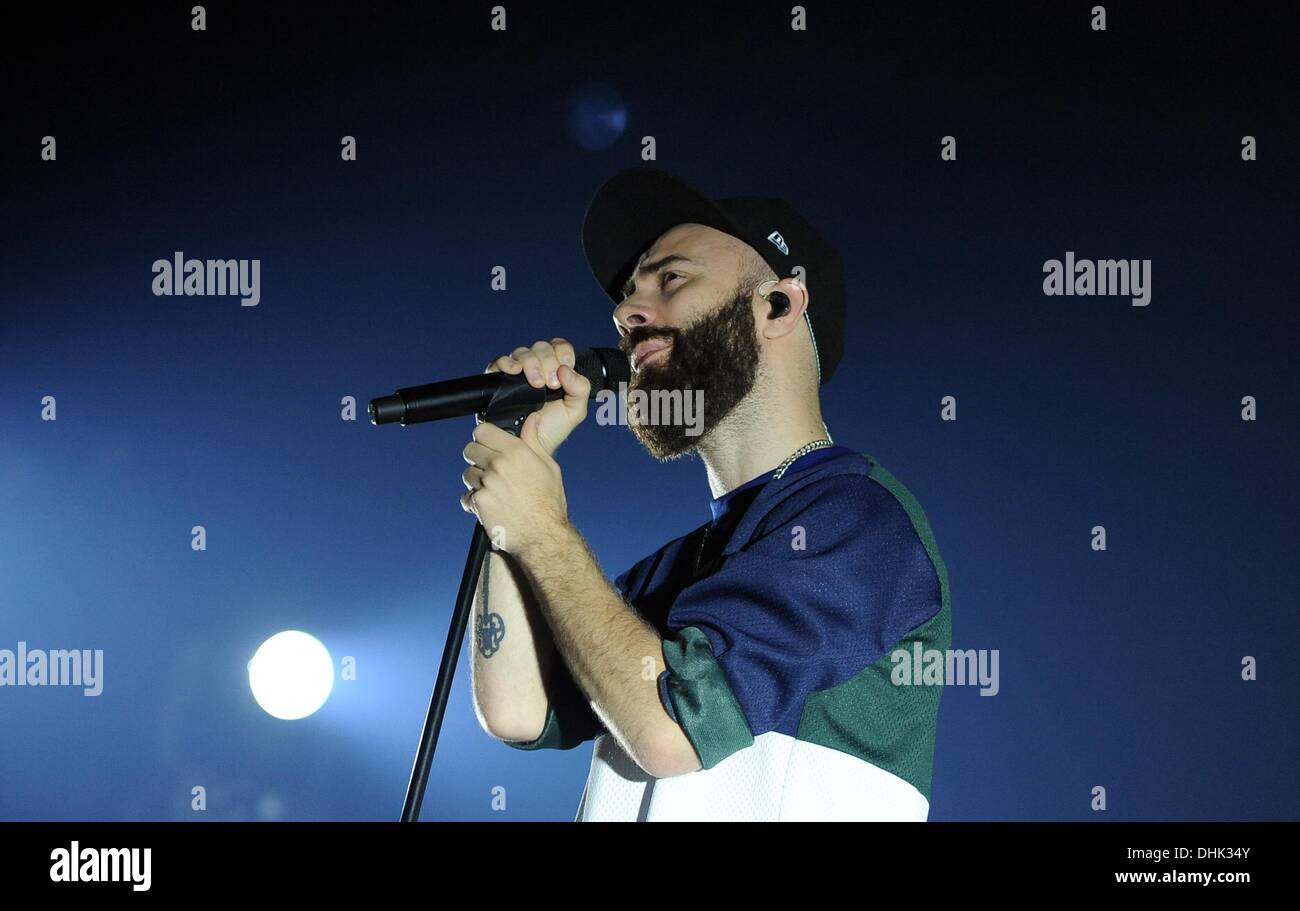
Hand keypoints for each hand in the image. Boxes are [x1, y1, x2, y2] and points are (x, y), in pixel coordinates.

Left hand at [460, 414, 569, 557]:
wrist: (542, 536)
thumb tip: (531, 419)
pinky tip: (491, 506)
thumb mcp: (548, 467)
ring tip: (494, 491)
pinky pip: (467, 496)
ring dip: (476, 480)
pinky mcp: (478, 502)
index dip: (485, 437)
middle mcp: (498, 464)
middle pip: (469, 449)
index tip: (489, 445)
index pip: (482, 431)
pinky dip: (475, 502)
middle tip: (490, 469)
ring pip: (467, 473)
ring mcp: (486, 483)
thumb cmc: (549, 504)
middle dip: (477, 458)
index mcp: (516, 452)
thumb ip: (534, 441)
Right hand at [483, 338, 591, 456]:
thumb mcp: (575, 410)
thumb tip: (565, 369)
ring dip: (532, 364)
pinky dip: (507, 363)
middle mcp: (536, 368)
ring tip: (536, 385)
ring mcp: (517, 372)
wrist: (531, 446)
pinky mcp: (499, 380)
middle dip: (548, 362)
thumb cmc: (552, 429)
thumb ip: (581, 389)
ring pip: (523, 352)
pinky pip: (499, 361)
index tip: (565, 367)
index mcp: (556, 370)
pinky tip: (515, 371)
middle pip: (541, 347)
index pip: (558, 346)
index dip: (563, 352)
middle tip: (551, 384)